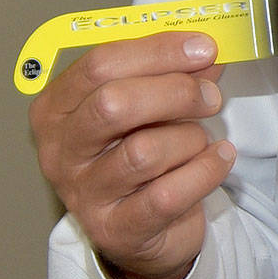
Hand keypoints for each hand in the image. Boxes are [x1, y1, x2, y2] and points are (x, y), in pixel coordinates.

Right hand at [29, 32, 235, 278]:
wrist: (143, 226)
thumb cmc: (140, 148)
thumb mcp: (148, 104)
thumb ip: (173, 73)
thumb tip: (205, 53)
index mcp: (58, 107)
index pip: (100, 65)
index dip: (158, 51)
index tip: (203, 48)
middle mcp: (60, 151)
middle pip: (112, 103)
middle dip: (175, 92)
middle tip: (210, 96)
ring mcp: (83, 194)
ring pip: (143, 152)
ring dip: (190, 138)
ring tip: (201, 140)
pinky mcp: (115, 230)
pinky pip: (168, 195)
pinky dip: (205, 170)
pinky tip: (219, 158)